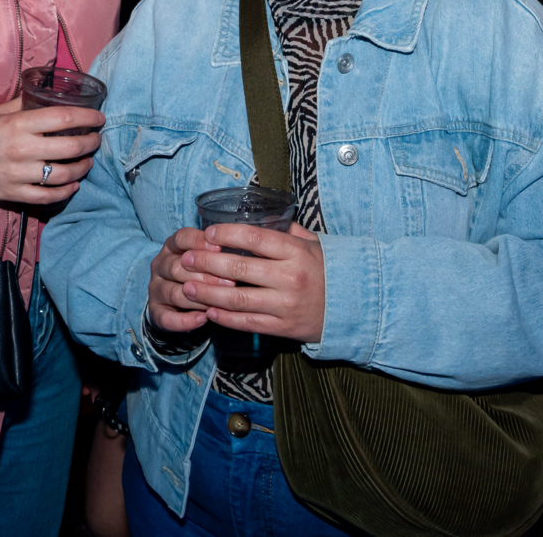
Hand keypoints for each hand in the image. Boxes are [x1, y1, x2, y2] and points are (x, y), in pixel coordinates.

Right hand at [0, 97, 103, 203]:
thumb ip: (22, 106)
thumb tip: (45, 95)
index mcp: (17, 124)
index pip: (64, 119)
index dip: (88, 118)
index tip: (99, 118)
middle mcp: (21, 149)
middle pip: (70, 148)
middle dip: (91, 143)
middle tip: (97, 139)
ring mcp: (18, 175)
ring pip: (64, 175)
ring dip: (83, 168)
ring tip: (88, 161)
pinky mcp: (12, 194)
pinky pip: (47, 197)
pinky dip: (65, 192)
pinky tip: (73, 185)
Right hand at [148, 226, 227, 332]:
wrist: (176, 298)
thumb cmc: (198, 271)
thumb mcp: (204, 255)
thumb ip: (215, 252)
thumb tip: (237, 249)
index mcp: (171, 246)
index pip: (181, 238)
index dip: (199, 242)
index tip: (219, 247)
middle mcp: (160, 266)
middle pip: (177, 268)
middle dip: (205, 276)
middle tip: (230, 283)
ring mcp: (155, 289)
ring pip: (174, 293)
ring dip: (199, 299)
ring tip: (220, 302)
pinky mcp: (155, 311)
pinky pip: (167, 318)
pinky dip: (186, 320)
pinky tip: (204, 318)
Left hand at [179, 222, 325, 343]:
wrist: (357, 307)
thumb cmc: (330, 270)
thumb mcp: (314, 244)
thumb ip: (288, 231)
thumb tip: (261, 214)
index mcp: (296, 252)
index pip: (255, 237)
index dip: (227, 233)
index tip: (207, 233)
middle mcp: (290, 277)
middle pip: (239, 267)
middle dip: (207, 262)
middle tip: (185, 258)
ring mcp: (286, 304)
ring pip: (238, 298)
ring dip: (208, 293)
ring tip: (187, 287)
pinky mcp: (284, 327)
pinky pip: (248, 323)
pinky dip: (226, 318)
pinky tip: (209, 311)